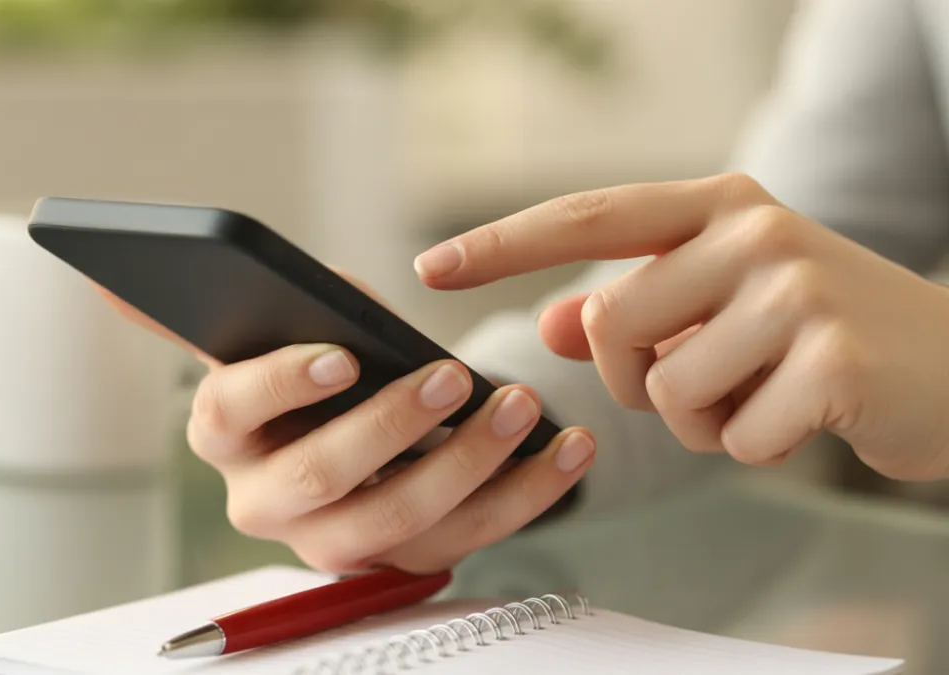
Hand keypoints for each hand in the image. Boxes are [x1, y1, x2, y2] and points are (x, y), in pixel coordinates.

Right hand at [97, 277, 595, 573]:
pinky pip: (468, 538)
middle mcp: (264, 498)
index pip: (233, 409)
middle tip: (454, 378)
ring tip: (522, 407)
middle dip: (393, 428)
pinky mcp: (400, 559)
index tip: (341, 355)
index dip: (283, 385)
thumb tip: (107, 282)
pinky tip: (567, 448)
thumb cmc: (313, 361)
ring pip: (400, 520)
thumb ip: (213, 300)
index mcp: (222, 429)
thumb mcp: (273, 323)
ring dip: (470, 465)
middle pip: (322, 477)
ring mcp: (333, 539)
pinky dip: (526, 494)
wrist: (350, 425)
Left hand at [415, 173, 948, 480]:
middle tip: (710, 374)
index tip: (431, 267)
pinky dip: (756, 446)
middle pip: (610, 323)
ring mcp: (795, 291)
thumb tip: (553, 320)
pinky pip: (732, 437)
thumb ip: (636, 307)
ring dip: (702, 417)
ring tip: (767, 390)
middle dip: (636, 375)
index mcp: (719, 205)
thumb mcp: (724, 302)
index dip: (501, 243)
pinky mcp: (831, 359)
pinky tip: (807, 415)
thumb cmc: (819, 334)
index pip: (586, 216)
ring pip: (663, 388)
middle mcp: (753, 231)